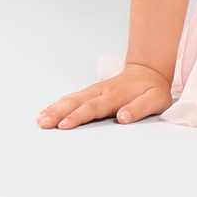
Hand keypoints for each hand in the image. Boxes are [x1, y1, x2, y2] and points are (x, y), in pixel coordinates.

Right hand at [37, 63, 172, 129]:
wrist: (148, 70)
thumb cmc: (152, 89)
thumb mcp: (156, 99)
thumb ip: (140, 108)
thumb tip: (123, 117)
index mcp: (115, 95)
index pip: (94, 107)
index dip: (78, 116)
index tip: (64, 125)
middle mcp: (101, 91)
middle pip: (76, 102)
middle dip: (59, 113)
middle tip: (44, 124)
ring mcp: (94, 90)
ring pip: (71, 99)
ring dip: (55, 109)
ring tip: (41, 120)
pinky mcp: (90, 92)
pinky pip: (71, 98)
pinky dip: (58, 104)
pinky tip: (46, 112)